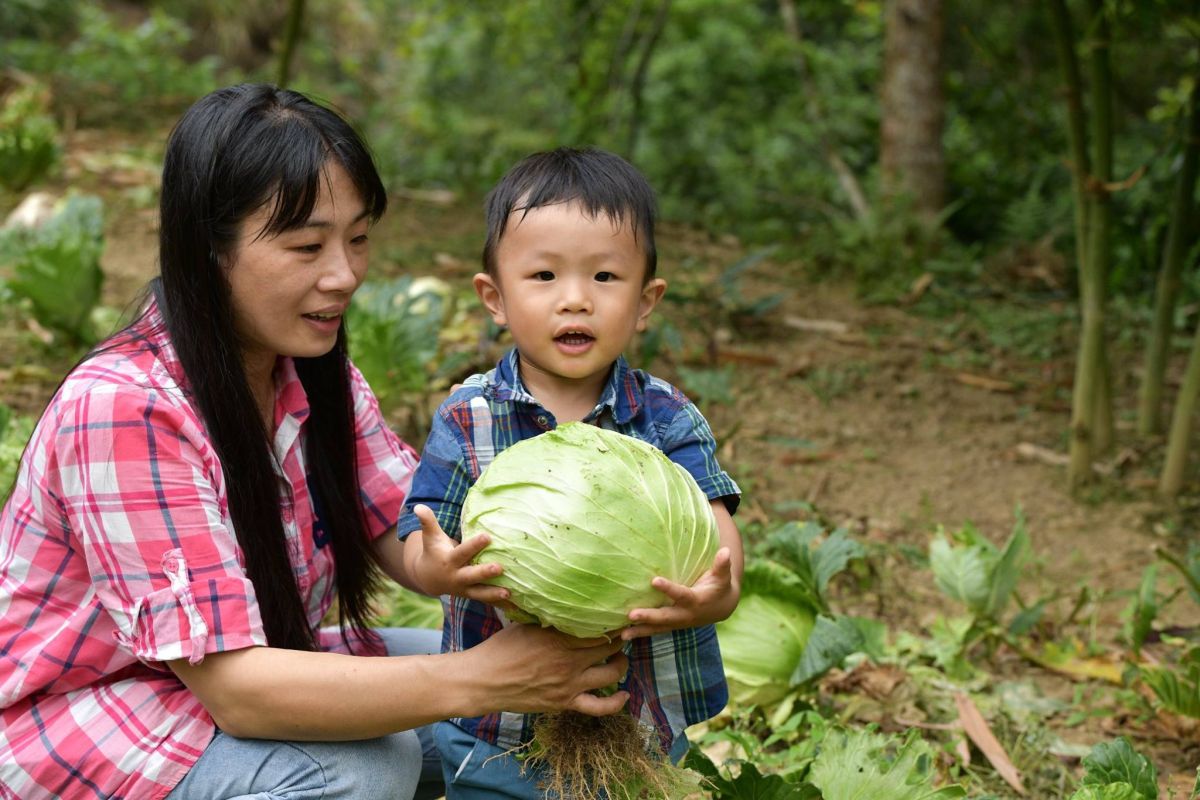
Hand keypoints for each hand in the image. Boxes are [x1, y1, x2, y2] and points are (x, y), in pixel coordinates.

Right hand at [410, 505, 510, 606]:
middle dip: (485, 572)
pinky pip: (484, 600)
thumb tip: (418, 506)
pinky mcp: (470, 595)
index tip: (487, 536)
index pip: (463, 552)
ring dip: (493, 593)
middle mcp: (456, 576)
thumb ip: (428, 522)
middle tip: (500, 567)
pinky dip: (496, 602)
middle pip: (472, 575)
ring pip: (479, 592)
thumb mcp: (430, 537)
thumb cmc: (433, 552)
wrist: (428, 578)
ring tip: (508, 593)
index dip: (474, 545)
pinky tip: (513, 604)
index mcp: (449, 561)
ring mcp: (464, 588)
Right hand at [478, 624, 629, 716]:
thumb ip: (548, 618)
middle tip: (620, 634)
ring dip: (620, 663)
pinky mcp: (566, 703)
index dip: (611, 621)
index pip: (598, 627)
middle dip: (618, 639)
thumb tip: (563, 604)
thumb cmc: (500, 649)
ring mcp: (569, 683)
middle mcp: (569, 660)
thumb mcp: (525, 625)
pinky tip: (625, 694)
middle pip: (609, 646)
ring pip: (611, 673)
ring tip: (618, 657)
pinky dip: (616, 702)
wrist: (483, 682)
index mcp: (559, 637)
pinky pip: (600, 707)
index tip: (617, 615)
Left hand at [621, 547, 739, 639]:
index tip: (654, 580)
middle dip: (649, 617)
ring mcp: (678, 623)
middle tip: (631, 614)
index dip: (669, 589)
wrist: (722, 607)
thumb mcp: (722, 576)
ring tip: (623, 634)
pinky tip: (623, 635)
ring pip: (658, 628)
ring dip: (640, 631)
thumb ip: (722, 564)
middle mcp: (686, 615)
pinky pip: (655, 631)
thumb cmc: (719, 586)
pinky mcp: (672, 625)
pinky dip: (641, 633)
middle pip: (666, 617)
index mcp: (697, 601)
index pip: (681, 595)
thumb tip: (726, 550)